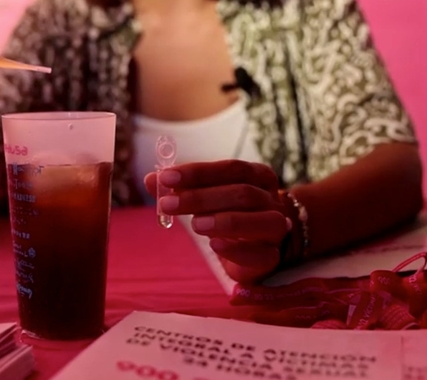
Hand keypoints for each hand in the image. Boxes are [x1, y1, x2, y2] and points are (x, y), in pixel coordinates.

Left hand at [144, 160, 291, 283]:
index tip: (166, 177)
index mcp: (258, 176)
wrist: (256, 249)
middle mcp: (272, 199)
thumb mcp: (205, 196)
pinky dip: (236, 249)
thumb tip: (151, 179)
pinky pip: (260, 254)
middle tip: (167, 204)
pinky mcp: (270, 258)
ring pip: (260, 221)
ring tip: (194, 225)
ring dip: (224, 221)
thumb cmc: (228, 213)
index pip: (232, 168)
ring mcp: (276, 229)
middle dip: (201, 198)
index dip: (198, 172)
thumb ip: (180, 187)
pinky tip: (214, 245)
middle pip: (242, 193)